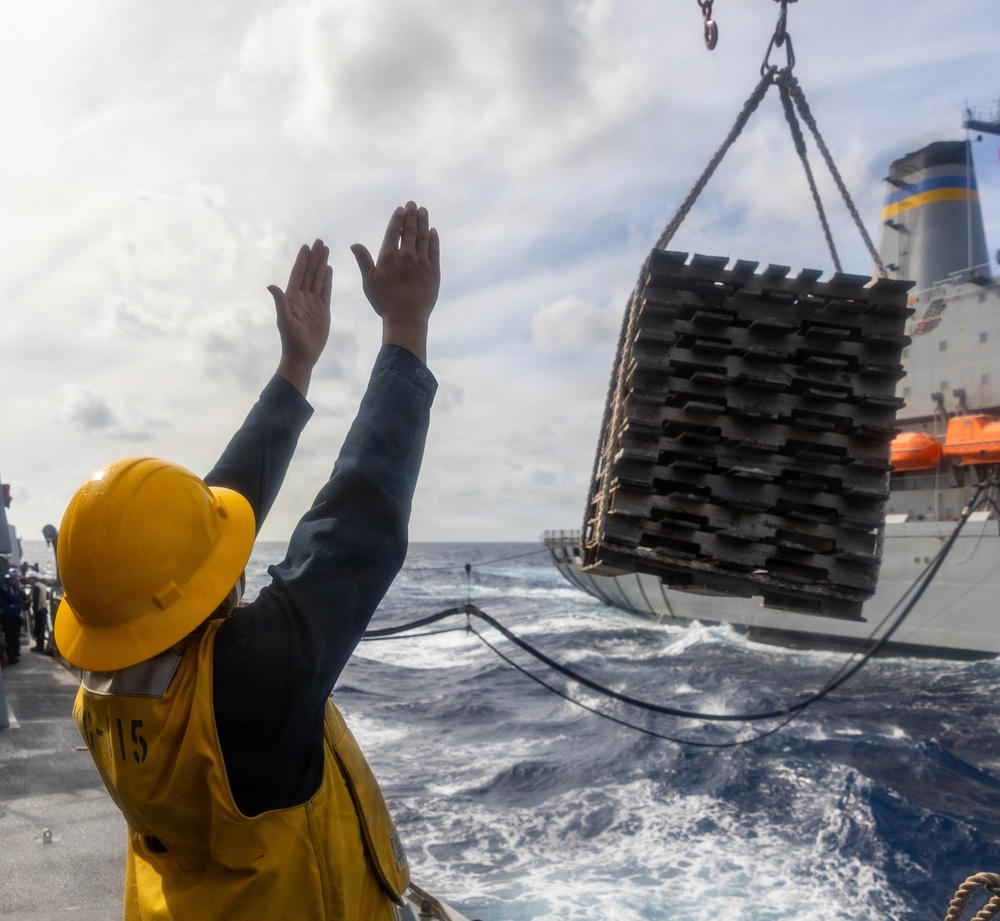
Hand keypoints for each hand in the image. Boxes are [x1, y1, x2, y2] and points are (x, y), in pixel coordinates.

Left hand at [268, 239, 331, 395]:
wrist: (302, 356)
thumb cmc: (291, 340)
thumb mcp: (284, 321)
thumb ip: (280, 303)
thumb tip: (271, 286)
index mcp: (292, 298)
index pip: (298, 274)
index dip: (302, 260)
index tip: (307, 246)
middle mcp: (302, 298)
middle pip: (309, 273)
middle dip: (314, 257)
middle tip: (320, 241)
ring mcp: (313, 304)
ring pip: (318, 280)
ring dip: (321, 265)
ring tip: (326, 250)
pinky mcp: (323, 311)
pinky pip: (326, 292)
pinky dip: (327, 280)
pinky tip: (329, 269)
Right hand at [351, 202, 439, 362]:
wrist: (406, 317)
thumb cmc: (384, 302)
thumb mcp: (369, 281)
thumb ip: (363, 260)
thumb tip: (354, 244)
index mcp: (389, 256)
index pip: (394, 232)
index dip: (397, 219)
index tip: (401, 209)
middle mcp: (406, 255)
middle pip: (410, 230)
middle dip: (411, 215)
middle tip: (413, 204)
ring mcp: (421, 262)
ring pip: (423, 237)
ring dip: (423, 223)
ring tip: (424, 211)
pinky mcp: (433, 271)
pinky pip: (434, 251)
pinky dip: (433, 240)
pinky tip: (433, 232)